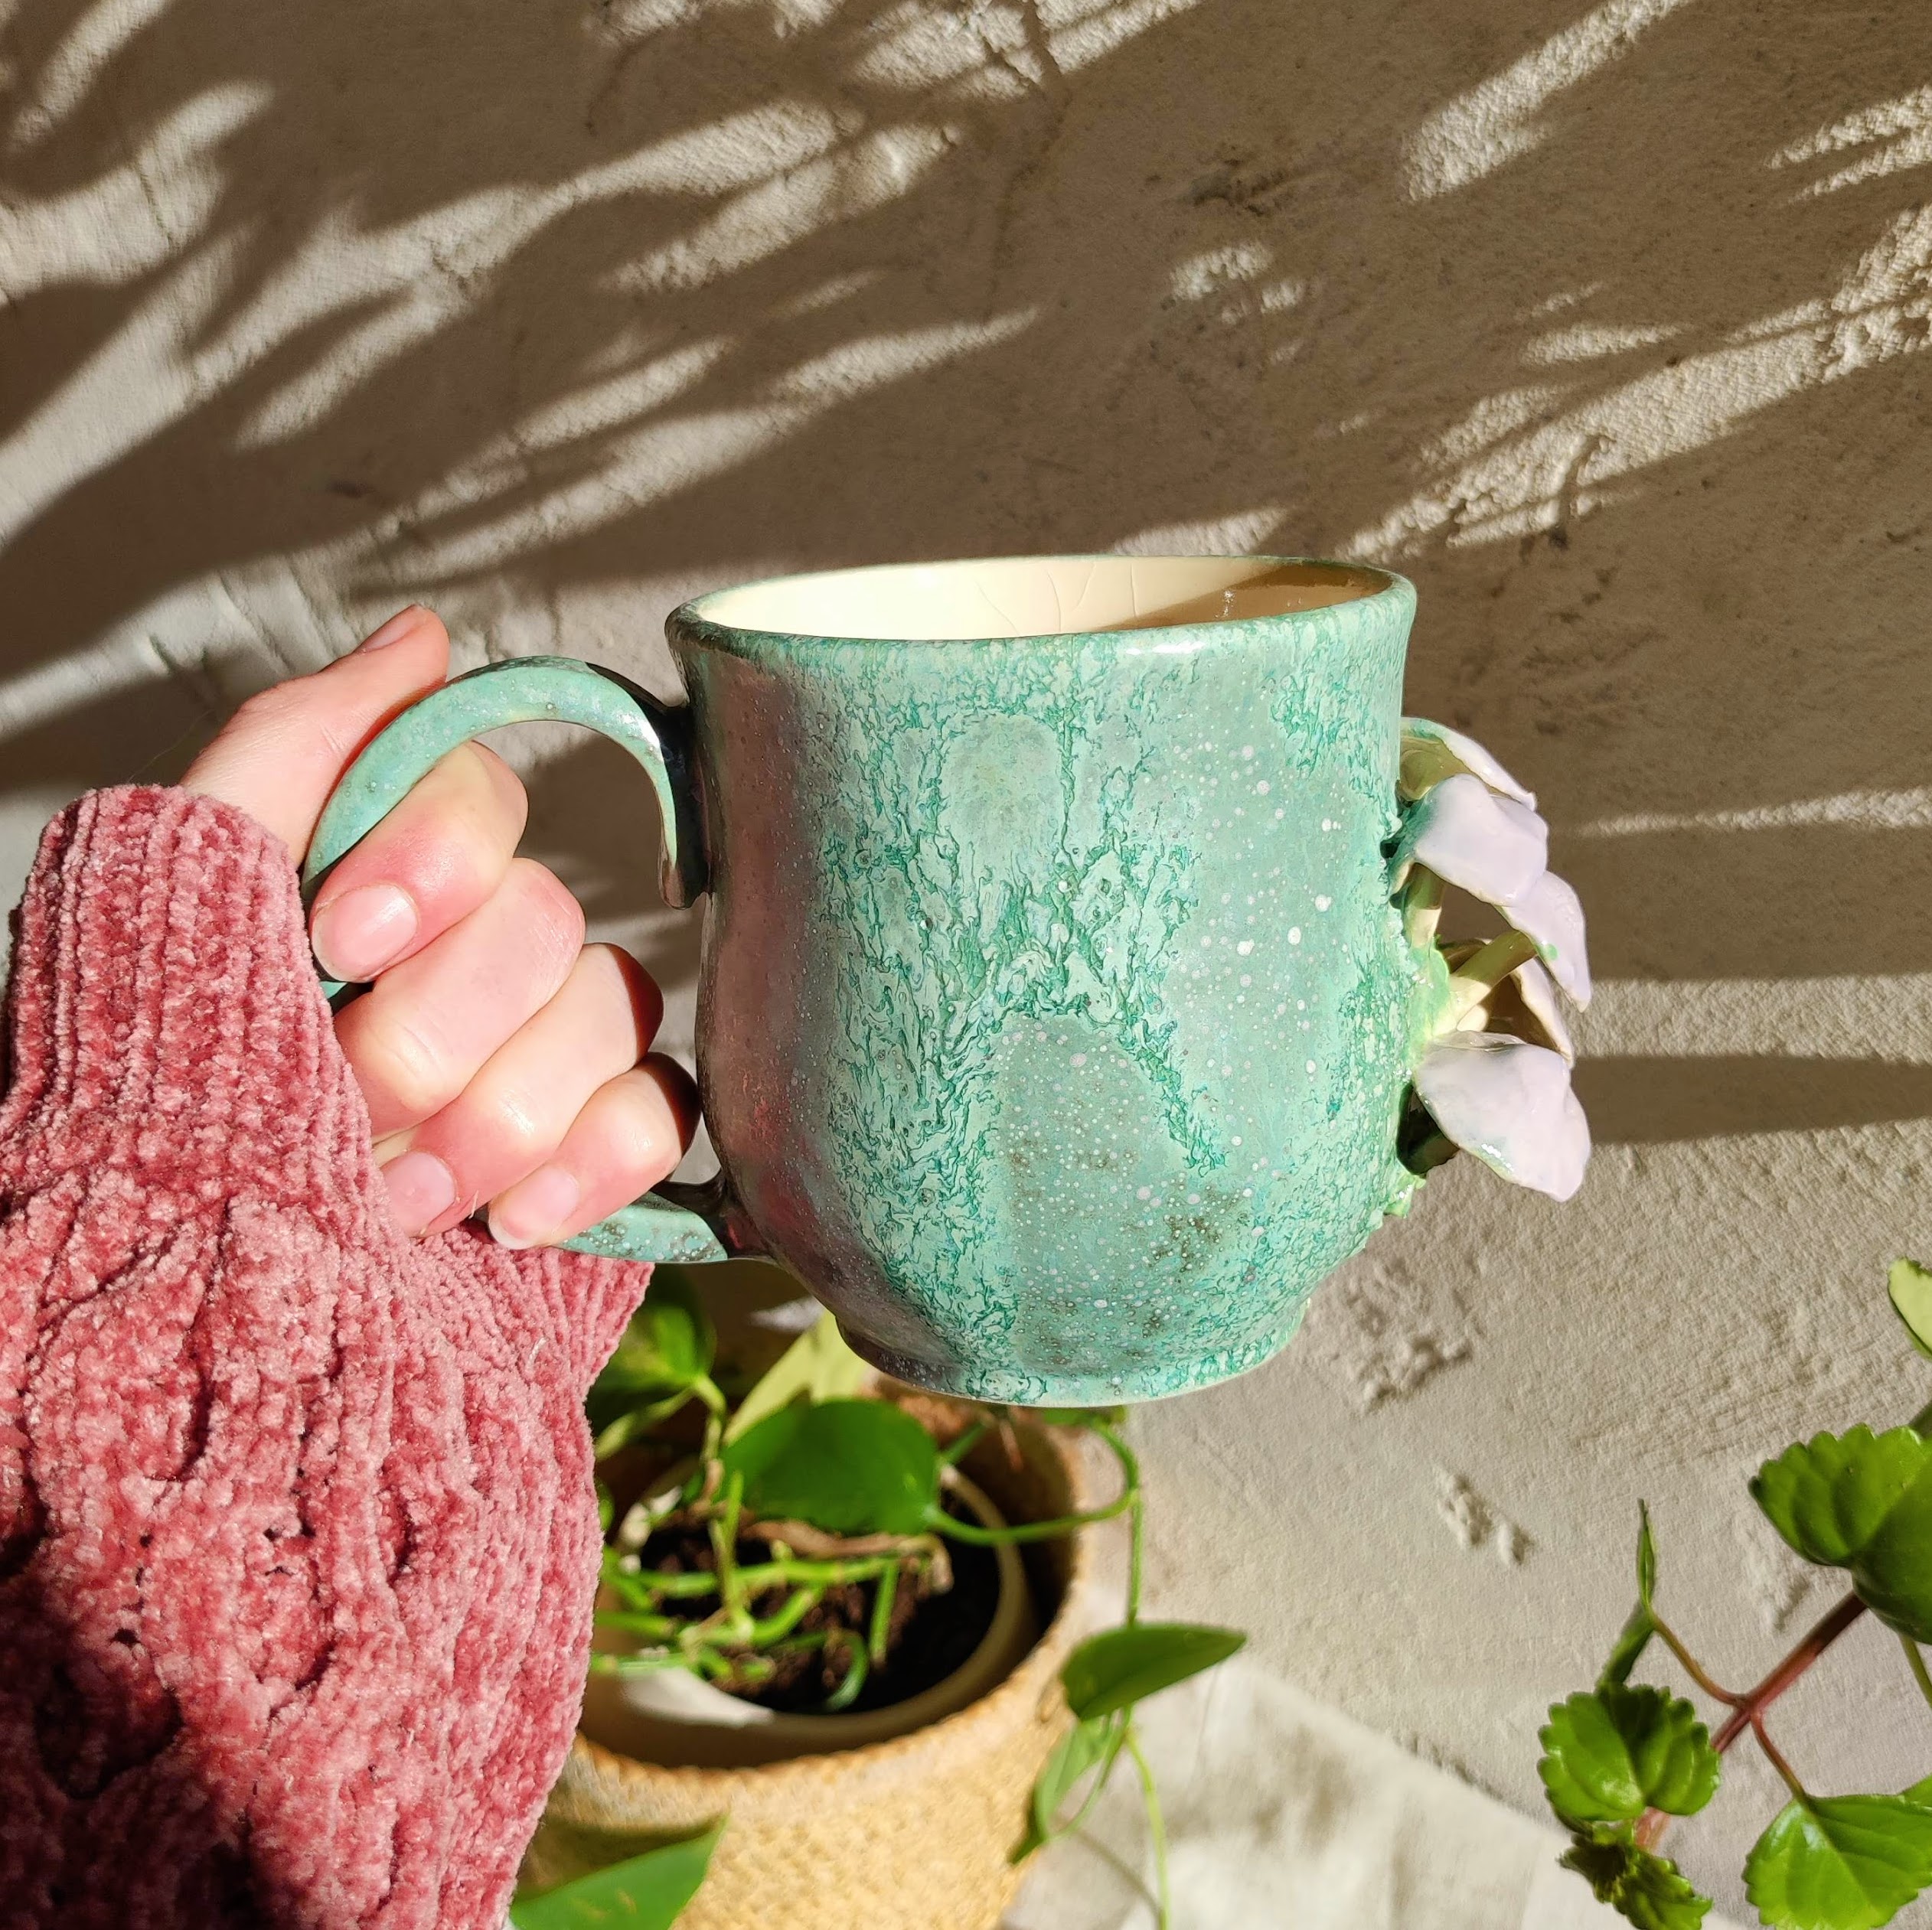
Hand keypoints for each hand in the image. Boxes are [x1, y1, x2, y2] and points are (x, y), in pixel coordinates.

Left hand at [181, 606, 697, 1245]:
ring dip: (496, 1115)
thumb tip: (424, 636)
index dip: (432, 859)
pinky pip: (662, 1111)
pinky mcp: (592, 1150)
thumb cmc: (162, 1107)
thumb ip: (295, 748)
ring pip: (610, 1013)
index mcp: (376, 883)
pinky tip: (512, 1221)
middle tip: (342, 1105)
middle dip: (433, 1029)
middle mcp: (469, 957)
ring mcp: (540, 1054)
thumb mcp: (179, 896)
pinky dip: (595, 1159)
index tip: (336, 940)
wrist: (193, 1319)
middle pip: (546, 918)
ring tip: (393, 1199)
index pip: (479, 797)